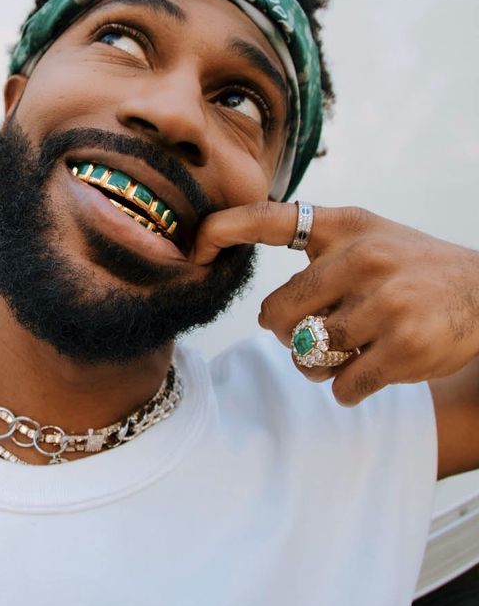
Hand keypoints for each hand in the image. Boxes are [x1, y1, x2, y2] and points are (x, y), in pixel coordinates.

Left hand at [193, 203, 478, 405]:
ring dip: (317, 364)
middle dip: (282, 332)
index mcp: (345, 227)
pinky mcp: (404, 348)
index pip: (272, 218)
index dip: (226, 228)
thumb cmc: (409, 267)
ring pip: (307, 355)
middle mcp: (362, 259)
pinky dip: (346, 386)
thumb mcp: (366, 235)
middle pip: (278, 314)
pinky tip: (369, 368)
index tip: (195, 245)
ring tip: (346, 348)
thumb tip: (255, 288)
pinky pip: (341, 386)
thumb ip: (316, 249)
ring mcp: (384, 304)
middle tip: (305, 330)